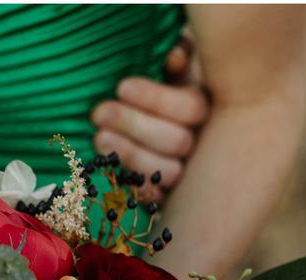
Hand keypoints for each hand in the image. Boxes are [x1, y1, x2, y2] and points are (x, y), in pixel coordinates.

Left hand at [90, 34, 209, 200]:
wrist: (145, 117)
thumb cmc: (158, 82)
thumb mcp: (169, 66)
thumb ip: (176, 55)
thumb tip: (174, 58)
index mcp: (206, 104)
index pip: (191, 108)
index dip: (156, 99)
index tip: (122, 87)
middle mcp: (203, 140)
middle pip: (178, 141)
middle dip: (134, 125)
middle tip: (99, 113)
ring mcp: (189, 171)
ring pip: (169, 172)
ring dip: (130, 154)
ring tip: (99, 137)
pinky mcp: (170, 195)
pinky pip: (155, 198)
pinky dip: (132, 184)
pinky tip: (108, 166)